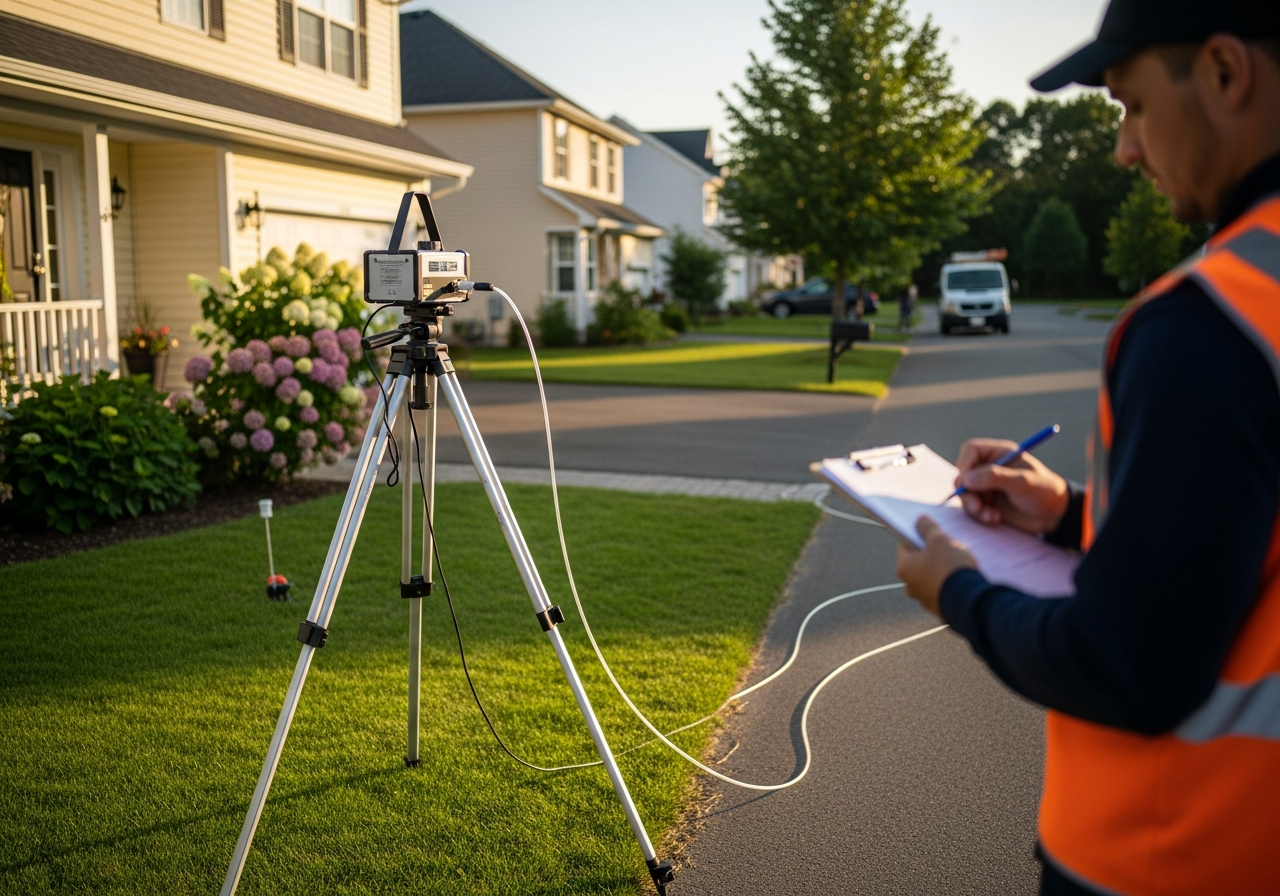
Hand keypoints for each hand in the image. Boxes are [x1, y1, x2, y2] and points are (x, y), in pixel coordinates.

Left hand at [895, 517, 977, 615]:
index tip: (931, 531)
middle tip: (946, 546)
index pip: (906, 544)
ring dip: (940, 569)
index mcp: (904, 568)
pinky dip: (949, 583)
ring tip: (956, 562)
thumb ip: (928, 528)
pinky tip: (961, 577)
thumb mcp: (939, 540)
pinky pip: (942, 590)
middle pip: (918, 562)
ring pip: (930, 577)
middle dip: (931, 553)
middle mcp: (909, 585)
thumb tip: (920, 520)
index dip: (919, 535)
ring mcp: (924, 599)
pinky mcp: (940, 608)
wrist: (969, 601)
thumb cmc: (950, 567)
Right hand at [954, 438, 1069, 533]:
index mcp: (1000, 454)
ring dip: (974, 507)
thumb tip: (966, 479)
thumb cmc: (1044, 492)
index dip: (965, 465)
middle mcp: (990, 467)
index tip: (966, 483)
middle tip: (977, 507)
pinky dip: (980, 515)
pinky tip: (996, 519)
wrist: (1054, 516)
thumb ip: (994, 477)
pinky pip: (972, 507)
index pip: (971, 451)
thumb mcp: (1022, 482)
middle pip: (964, 474)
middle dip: (967, 492)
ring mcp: (987, 485)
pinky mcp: (987, 501)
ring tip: (992, 517)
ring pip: (965, 493)